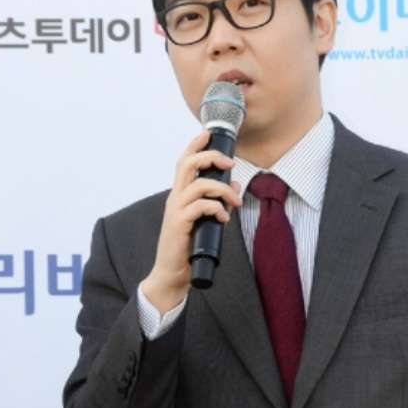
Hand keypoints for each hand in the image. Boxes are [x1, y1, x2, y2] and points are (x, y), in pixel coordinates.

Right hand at [141, 130, 241, 313]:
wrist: (173, 273)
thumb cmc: (189, 247)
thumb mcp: (207, 220)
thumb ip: (219, 201)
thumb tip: (235, 183)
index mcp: (180, 195)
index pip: (184, 162)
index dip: (194, 145)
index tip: (207, 133)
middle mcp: (175, 198)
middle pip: (187, 164)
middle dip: (209, 156)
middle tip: (229, 162)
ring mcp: (176, 210)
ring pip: (197, 185)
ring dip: (222, 189)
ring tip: (234, 200)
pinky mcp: (179, 224)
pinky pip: (200, 207)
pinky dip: (216, 209)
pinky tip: (223, 219)